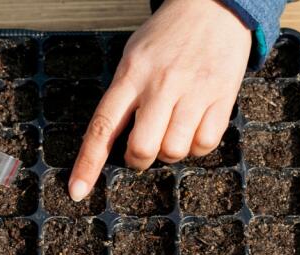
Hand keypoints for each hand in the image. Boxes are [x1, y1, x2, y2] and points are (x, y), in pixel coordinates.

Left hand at [69, 0, 250, 200]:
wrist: (214, 6)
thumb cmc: (167, 36)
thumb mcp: (133, 58)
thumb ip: (122, 97)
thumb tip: (110, 143)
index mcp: (130, 75)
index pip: (102, 127)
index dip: (87, 164)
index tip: (77, 191)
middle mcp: (161, 84)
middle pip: (141, 148)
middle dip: (138, 160)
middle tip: (143, 149)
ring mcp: (193, 91)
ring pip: (174, 151)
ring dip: (169, 153)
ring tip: (172, 130)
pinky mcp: (222, 96)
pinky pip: (205, 144)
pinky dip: (197, 147)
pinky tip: (193, 128)